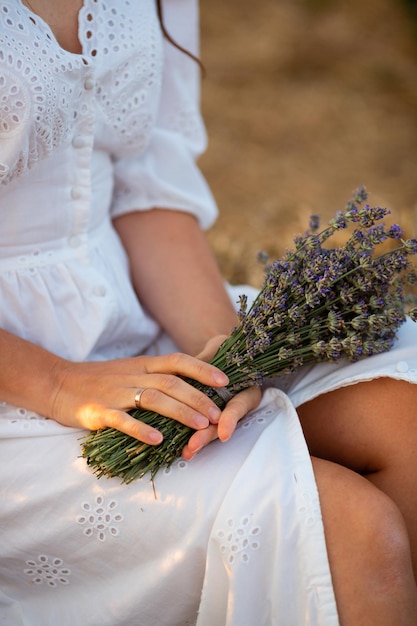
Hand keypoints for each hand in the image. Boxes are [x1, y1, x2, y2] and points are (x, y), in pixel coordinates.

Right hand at [50, 352, 228, 443]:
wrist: (56, 383)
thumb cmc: (98, 380)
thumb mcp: (130, 371)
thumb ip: (156, 376)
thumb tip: (191, 387)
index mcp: (142, 365)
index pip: (178, 361)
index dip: (203, 369)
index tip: (225, 381)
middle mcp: (132, 376)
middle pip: (171, 382)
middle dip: (199, 397)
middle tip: (220, 414)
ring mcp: (115, 393)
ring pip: (153, 398)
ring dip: (180, 411)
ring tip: (201, 426)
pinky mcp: (97, 411)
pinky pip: (122, 420)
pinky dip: (141, 430)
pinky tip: (158, 441)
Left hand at [181, 336, 261, 459]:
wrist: (220, 355)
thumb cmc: (223, 349)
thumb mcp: (219, 347)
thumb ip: (210, 358)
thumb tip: (195, 365)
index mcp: (245, 389)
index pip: (238, 406)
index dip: (230, 419)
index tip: (223, 433)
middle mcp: (236, 404)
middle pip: (222, 424)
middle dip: (207, 435)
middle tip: (193, 445)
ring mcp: (223, 412)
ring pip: (212, 430)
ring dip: (199, 441)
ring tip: (187, 451)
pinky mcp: (207, 415)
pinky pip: (201, 428)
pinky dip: (191, 437)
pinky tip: (183, 449)